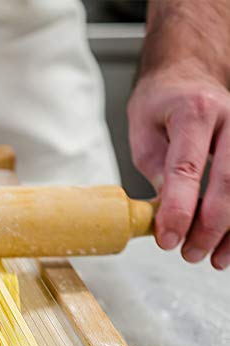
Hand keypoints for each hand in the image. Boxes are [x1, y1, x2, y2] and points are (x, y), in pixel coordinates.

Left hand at [128, 64, 229, 269]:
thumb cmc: (162, 102)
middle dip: (210, 225)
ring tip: (215, 259)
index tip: (167, 238)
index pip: (186, 167)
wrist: (191, 72)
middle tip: (190, 253)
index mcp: (194, 111)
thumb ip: (156, 170)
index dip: (178, 208)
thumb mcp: (143, 131)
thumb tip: (167, 212)